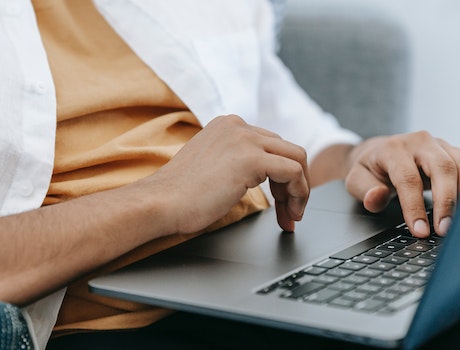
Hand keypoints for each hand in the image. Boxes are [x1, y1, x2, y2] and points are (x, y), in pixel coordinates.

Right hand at [145, 115, 309, 233]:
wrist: (160, 203)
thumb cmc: (179, 196)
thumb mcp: (213, 167)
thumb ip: (235, 163)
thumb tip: (262, 179)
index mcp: (227, 125)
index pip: (270, 145)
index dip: (280, 177)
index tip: (281, 202)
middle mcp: (238, 126)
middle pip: (286, 150)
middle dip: (293, 185)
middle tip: (290, 213)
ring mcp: (245, 139)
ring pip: (296, 158)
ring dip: (300, 190)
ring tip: (292, 216)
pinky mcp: (251, 159)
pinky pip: (292, 172)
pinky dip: (298, 194)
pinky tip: (288, 213)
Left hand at [344, 131, 459, 236]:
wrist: (380, 151)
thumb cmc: (371, 168)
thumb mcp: (356, 179)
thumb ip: (364, 190)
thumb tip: (377, 197)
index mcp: (393, 149)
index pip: (408, 178)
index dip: (414, 206)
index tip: (420, 230)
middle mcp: (419, 142)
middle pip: (442, 167)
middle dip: (446, 202)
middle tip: (445, 230)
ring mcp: (439, 144)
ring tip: (459, 222)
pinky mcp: (453, 151)